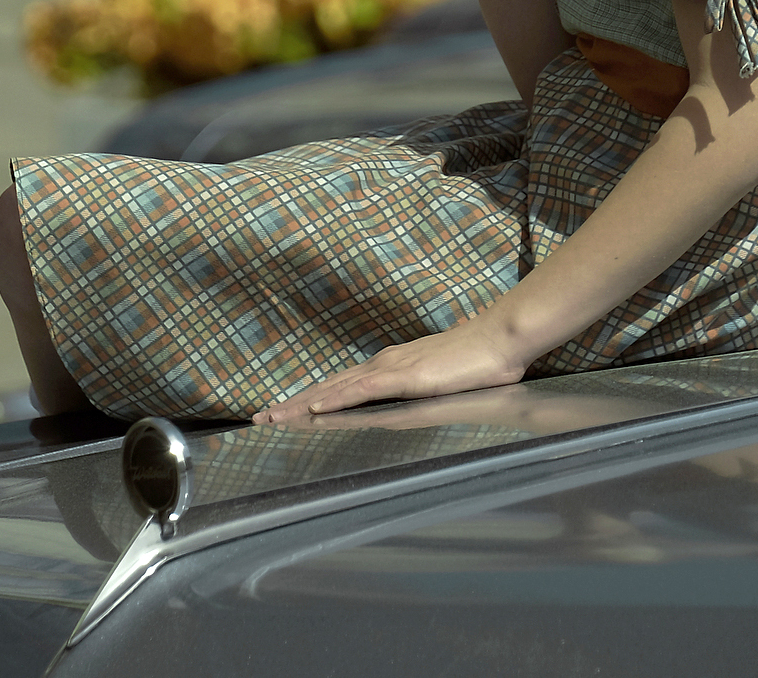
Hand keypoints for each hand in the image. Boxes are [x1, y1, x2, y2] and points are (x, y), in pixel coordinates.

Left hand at [250, 317, 528, 426]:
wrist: (497, 340)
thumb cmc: (474, 360)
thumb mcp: (436, 379)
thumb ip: (416, 388)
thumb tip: (405, 397)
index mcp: (386, 367)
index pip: (339, 387)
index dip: (309, 400)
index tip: (283, 411)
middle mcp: (380, 365)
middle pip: (327, 388)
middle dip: (292, 404)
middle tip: (260, 417)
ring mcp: (390, 369)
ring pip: (335, 390)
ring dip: (302, 405)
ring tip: (273, 417)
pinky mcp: (404, 377)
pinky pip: (363, 390)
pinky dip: (337, 400)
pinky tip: (317, 409)